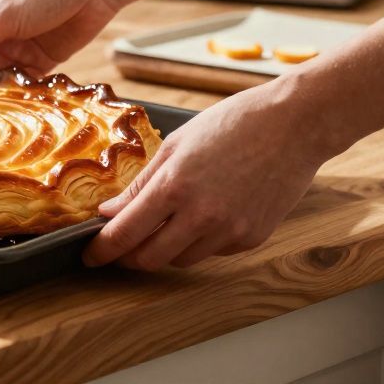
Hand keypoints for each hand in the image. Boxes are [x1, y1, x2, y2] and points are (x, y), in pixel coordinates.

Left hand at [82, 80, 333, 269]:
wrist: (293, 125)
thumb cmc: (233, 124)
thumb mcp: (176, 145)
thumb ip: (141, 185)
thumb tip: (108, 213)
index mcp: (174, 187)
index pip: (124, 234)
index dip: (102, 250)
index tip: (90, 255)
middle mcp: (201, 216)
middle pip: (149, 258)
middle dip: (129, 257)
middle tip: (119, 247)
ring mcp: (229, 231)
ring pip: (181, 259)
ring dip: (165, 248)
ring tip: (166, 222)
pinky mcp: (251, 238)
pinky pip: (213, 252)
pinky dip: (200, 241)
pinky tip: (206, 213)